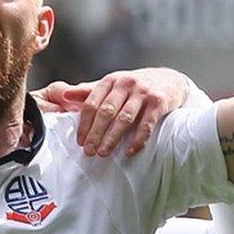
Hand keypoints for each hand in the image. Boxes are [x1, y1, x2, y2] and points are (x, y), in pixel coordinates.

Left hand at [75, 68, 190, 156]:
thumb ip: (89, 91)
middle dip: (95, 133)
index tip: (79, 141)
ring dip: (112, 138)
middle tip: (89, 151)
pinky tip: (129, 151)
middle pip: (106, 112)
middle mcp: (126, 83)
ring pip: (124, 119)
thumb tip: (63, 96)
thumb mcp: (112, 85)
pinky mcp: (158, 102)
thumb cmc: (135, 86)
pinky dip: (137, 140)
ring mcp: (143, 92)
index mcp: (110, 80)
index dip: (84, 124)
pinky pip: (146, 125)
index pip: (92, 103)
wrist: (170, 80)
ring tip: (103, 153)